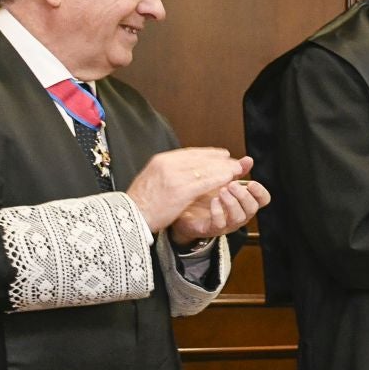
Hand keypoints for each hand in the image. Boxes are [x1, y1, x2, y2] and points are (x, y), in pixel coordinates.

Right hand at [125, 147, 247, 234]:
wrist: (130, 216)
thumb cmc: (142, 202)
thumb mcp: (153, 179)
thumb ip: (169, 171)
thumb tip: (187, 168)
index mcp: (160, 160)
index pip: (190, 153)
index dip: (210, 153)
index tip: (223, 154)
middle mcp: (167, 165)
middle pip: (200, 159)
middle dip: (220, 160)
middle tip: (236, 161)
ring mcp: (174, 177)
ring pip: (206, 169)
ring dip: (224, 168)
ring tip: (238, 169)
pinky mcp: (180, 191)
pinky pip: (205, 182)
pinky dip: (219, 178)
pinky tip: (230, 178)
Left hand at [169, 162, 269, 243]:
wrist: (184, 210)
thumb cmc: (206, 196)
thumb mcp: (223, 182)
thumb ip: (237, 172)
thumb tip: (249, 159)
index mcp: (245, 202)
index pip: (263, 200)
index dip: (260, 192)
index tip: (250, 183)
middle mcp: (239, 214)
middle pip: (252, 208)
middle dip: (243, 195)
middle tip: (231, 185)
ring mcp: (227, 223)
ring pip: (238, 217)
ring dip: (231, 203)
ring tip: (221, 191)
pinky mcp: (212, 228)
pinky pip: (220, 224)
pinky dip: (217, 211)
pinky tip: (213, 200)